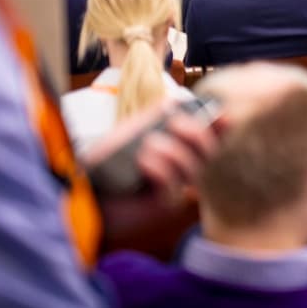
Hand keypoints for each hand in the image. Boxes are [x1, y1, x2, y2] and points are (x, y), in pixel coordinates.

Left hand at [84, 105, 220, 234]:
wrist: (84, 190)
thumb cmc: (106, 162)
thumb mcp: (132, 130)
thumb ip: (155, 116)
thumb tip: (178, 100)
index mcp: (178, 150)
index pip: (210, 138)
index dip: (220, 127)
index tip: (223, 114)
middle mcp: (181, 170)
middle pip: (210, 153)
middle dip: (198, 134)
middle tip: (176, 123)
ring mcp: (175, 189)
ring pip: (194, 169)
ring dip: (173, 151)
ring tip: (147, 146)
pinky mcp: (164, 206)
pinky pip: (174, 186)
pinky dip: (160, 168)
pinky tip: (143, 162)